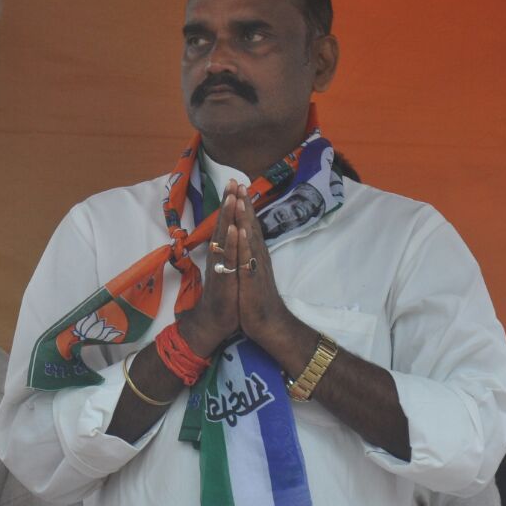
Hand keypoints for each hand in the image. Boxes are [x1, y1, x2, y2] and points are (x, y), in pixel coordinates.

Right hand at [177, 185, 242, 357]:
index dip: (230, 205)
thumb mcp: (227, 271)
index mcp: (222, 254)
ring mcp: (220, 267)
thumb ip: (226, 253)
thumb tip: (227, 237)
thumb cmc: (223, 298)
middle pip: (222, 224)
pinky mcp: (224, 279)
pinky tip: (232, 228)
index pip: (225, 224)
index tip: (234, 185)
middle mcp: (219, 257)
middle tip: (232, 181)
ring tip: (231, 197)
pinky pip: (228, 257)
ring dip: (227, 216)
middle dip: (228, 203)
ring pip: (223, 237)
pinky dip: (230, 242)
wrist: (214, 324)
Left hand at [227, 182, 313, 365]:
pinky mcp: (252, 279)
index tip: (237, 186)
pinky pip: (247, 258)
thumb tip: (245, 241)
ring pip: (249, 237)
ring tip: (239, 196)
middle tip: (237, 181)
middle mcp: (257, 256)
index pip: (249, 225)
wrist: (268, 324)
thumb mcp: (249, 272)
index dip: (243, 206)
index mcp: (255, 254)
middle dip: (243, 203)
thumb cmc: (255, 299)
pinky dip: (244, 243)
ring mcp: (255, 266)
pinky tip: (241, 229)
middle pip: (250, 225)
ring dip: (244, 216)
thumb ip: (248, 256)